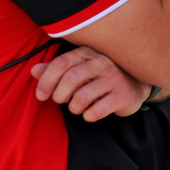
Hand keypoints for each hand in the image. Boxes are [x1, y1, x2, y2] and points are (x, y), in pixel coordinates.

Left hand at [31, 47, 152, 121]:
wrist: (135, 85)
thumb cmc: (101, 77)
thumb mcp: (79, 69)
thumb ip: (56, 69)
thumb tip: (34, 71)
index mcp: (88, 53)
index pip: (61, 63)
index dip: (46, 81)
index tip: (41, 95)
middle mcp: (103, 62)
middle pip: (70, 79)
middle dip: (60, 95)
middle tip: (62, 101)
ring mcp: (115, 78)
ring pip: (82, 97)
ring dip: (74, 108)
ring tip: (79, 107)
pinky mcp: (124, 95)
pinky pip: (96, 111)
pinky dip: (89, 116)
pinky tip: (92, 112)